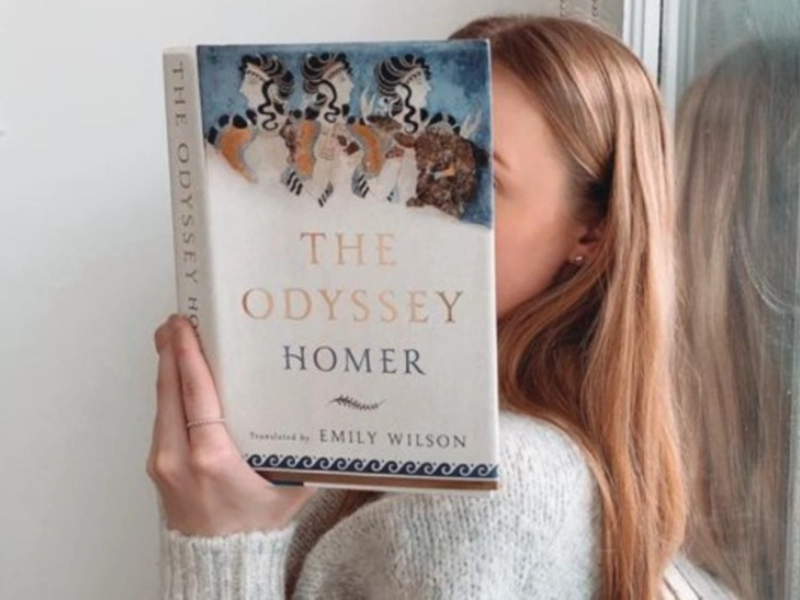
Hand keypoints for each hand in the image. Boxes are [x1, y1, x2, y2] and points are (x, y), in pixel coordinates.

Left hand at [146, 314, 315, 535]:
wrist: (221, 561)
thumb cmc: (256, 525)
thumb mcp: (290, 484)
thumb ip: (304, 448)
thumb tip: (328, 409)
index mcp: (212, 457)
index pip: (195, 392)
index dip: (188, 354)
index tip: (185, 326)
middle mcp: (179, 456)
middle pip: (169, 389)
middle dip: (171, 349)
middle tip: (178, 319)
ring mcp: (162, 461)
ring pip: (160, 401)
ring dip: (166, 367)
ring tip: (174, 337)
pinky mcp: (156, 465)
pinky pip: (160, 417)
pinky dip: (167, 390)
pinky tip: (176, 375)